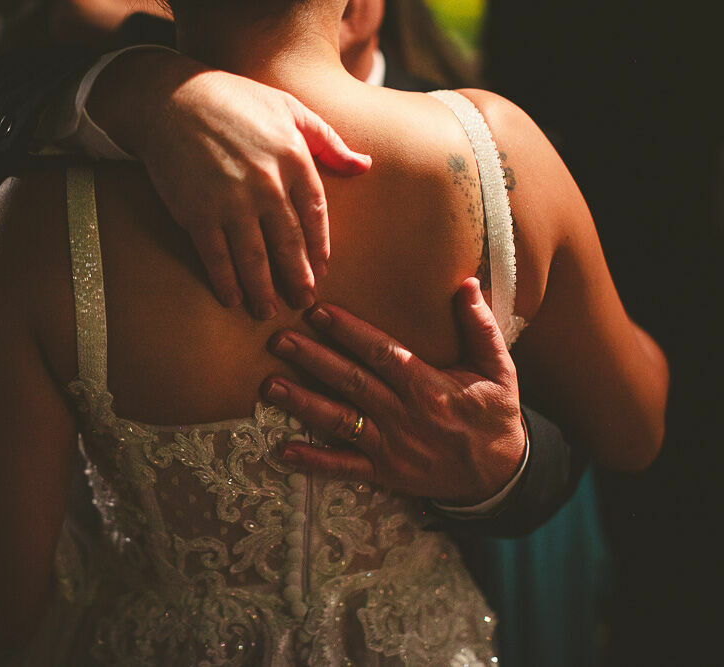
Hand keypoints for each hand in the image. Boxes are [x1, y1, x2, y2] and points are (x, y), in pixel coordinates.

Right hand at [88, 49, 371, 317]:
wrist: (171, 99)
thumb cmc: (234, 101)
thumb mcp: (289, 107)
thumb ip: (329, 141)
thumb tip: (365, 165)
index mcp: (294, 159)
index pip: (315, 216)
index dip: (319, 248)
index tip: (321, 270)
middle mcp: (267, 184)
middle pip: (289, 244)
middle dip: (298, 278)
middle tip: (304, 303)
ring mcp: (231, 201)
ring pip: (254, 258)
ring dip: (263, 290)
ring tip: (268, 311)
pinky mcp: (198, 213)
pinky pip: (217, 257)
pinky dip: (225, 281)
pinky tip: (231, 299)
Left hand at [259, 278, 525, 504]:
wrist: (501, 476)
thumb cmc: (494, 415)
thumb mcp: (498, 368)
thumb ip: (480, 326)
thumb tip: (466, 282)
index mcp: (430, 386)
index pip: (382, 353)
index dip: (349, 332)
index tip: (318, 312)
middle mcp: (405, 415)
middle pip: (352, 382)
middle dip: (313, 359)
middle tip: (278, 339)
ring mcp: (392, 447)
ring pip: (340, 421)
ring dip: (302, 403)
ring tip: (270, 386)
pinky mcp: (385, 474)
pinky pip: (344, 468)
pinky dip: (313, 461)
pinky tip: (283, 451)